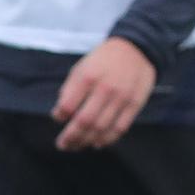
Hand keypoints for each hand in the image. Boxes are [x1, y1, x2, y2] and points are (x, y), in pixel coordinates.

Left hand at [52, 37, 155, 151]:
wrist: (136, 49)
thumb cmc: (103, 60)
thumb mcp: (81, 67)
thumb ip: (69, 89)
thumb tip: (60, 115)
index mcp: (87, 77)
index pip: (67, 106)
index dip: (59, 116)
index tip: (58, 118)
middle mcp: (105, 89)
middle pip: (84, 121)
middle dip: (70, 137)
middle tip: (63, 145)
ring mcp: (122, 98)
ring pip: (101, 128)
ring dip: (86, 141)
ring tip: (78, 146)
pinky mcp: (135, 104)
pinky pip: (120, 128)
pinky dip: (107, 139)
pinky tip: (98, 143)